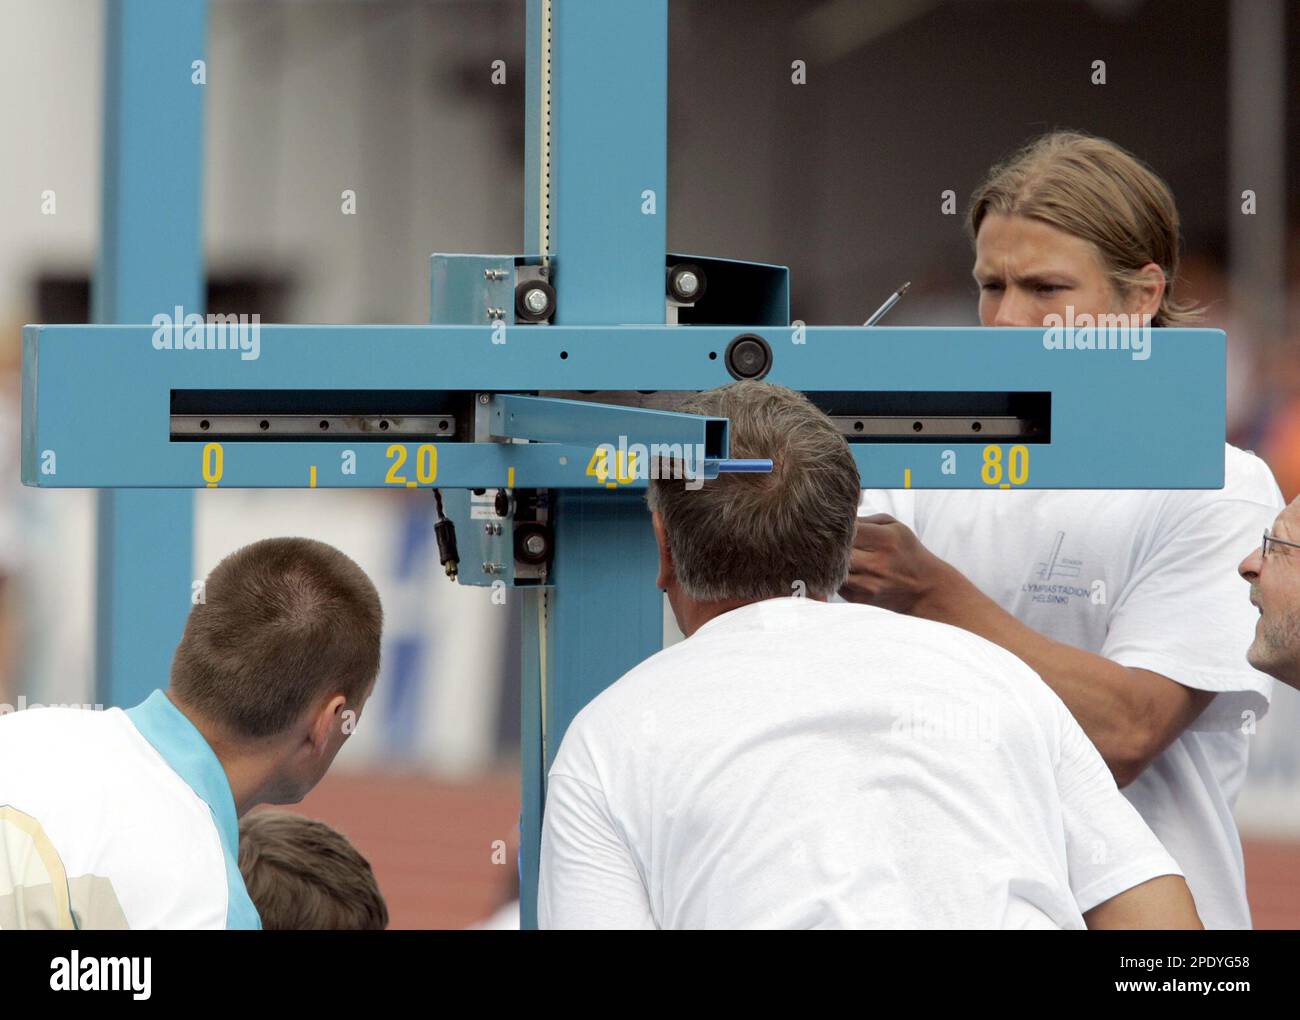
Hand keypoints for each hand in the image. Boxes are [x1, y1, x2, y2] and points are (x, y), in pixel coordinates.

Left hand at [839, 513, 956, 615]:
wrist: (924, 589)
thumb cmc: (907, 552)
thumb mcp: (895, 527)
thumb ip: (865, 519)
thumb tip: (836, 518)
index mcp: (886, 540)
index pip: (848, 529)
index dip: (836, 525)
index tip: (831, 524)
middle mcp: (876, 564)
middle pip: (835, 550)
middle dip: (828, 543)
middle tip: (824, 539)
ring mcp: (867, 584)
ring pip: (831, 568)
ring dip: (828, 561)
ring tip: (831, 554)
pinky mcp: (859, 599)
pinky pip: (835, 583)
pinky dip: (833, 575)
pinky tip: (842, 569)